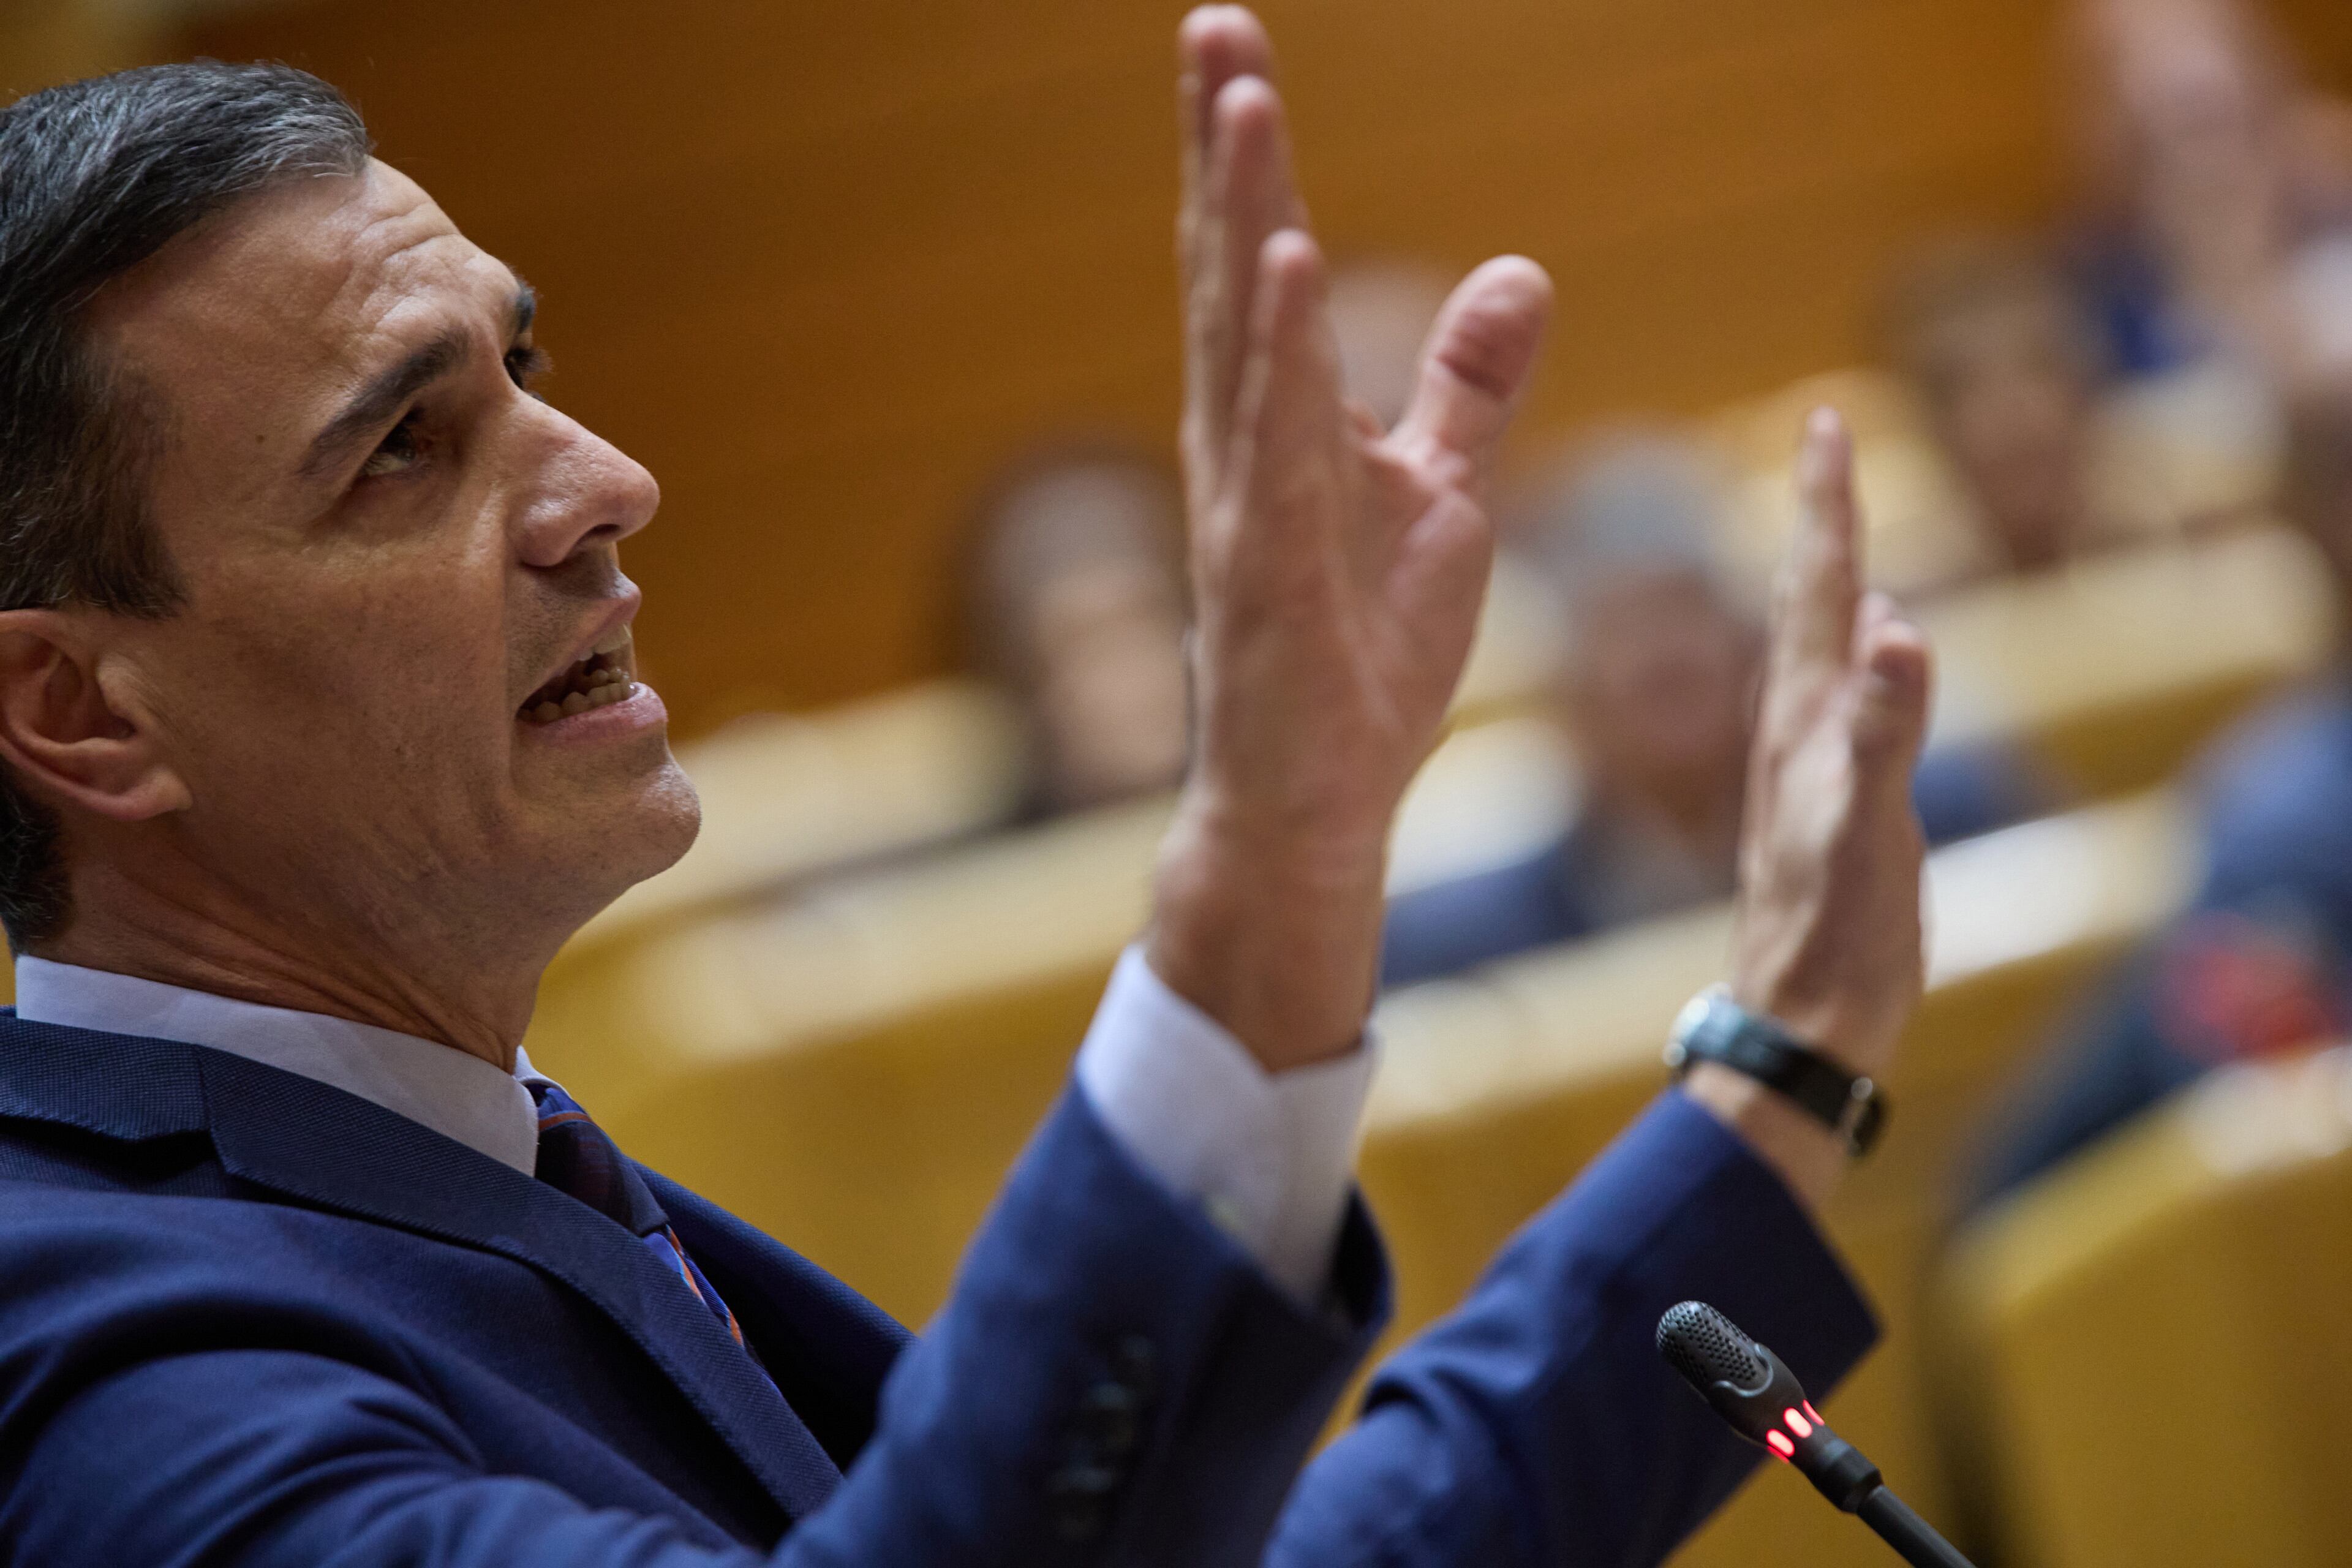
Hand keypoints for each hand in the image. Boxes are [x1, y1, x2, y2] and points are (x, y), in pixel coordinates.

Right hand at [1145, 6, 1552, 1072]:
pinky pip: (1276, 450)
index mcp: (1281, 425)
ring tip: (1240, 102)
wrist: (1319, 802)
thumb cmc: (1362, 659)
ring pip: (1242, 340)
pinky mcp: (1270, 579)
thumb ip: (1467, 389)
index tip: (1238, 53)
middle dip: (1223, 150)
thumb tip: (1517, 272)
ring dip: (1241, 215)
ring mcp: (1248, 510)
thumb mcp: (1443, 498)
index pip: (1267, 268)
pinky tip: (1289, 264)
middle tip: (1212, 28)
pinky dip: (1282, 354)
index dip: (1251, 163)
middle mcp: (1245, 448)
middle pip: (1232, 273)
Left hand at [1691, 409, 1933, 1204]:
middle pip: (1809, 600)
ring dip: (1830, 580)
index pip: (1816, 587)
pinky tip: (1859, 663)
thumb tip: (1894, 626)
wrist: (1798, 1015)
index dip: (1828, 504)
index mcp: (1802, 719)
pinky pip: (1836, 704)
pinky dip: (1849, 659)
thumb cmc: (1834, 928)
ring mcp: (1807, 766)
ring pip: (1816, 648)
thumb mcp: (1870, 824)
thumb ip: (1883, 728)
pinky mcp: (1827, 804)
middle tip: (1828, 443)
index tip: (1825, 422)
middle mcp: (1794, 728)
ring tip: (1838, 535)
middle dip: (1825, 518)